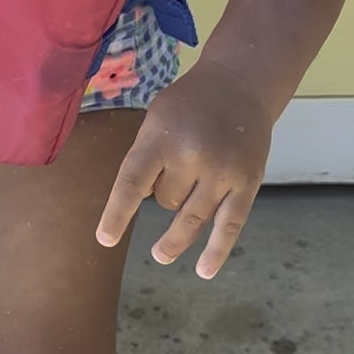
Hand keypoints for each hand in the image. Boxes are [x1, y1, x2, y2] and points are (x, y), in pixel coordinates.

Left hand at [96, 63, 272, 278]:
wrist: (241, 83)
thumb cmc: (190, 104)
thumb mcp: (157, 118)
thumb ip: (147, 157)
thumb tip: (141, 202)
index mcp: (161, 137)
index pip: (132, 183)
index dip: (117, 214)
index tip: (105, 239)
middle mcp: (193, 155)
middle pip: (166, 201)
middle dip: (164, 195)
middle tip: (172, 175)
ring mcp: (223, 171)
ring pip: (192, 218)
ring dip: (175, 237)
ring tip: (160, 254)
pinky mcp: (248, 182)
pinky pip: (230, 225)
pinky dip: (217, 251)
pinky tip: (203, 271)